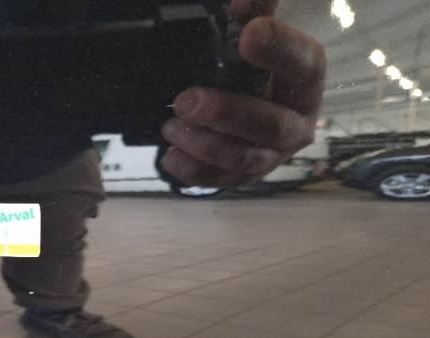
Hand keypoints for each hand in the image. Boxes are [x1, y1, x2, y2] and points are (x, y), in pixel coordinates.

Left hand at [160, 0, 325, 186]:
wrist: (253, 114)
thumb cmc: (256, 71)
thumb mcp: (256, 36)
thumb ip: (254, 12)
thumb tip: (240, 0)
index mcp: (306, 80)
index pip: (303, 64)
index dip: (279, 49)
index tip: (248, 35)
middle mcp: (298, 122)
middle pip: (270, 124)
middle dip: (225, 113)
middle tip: (185, 101)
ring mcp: (274, 155)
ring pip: (244, 158)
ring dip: (204, 145)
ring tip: (171, 127)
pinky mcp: (248, 177)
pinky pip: (222, 181)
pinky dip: (194, 171)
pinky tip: (171, 157)